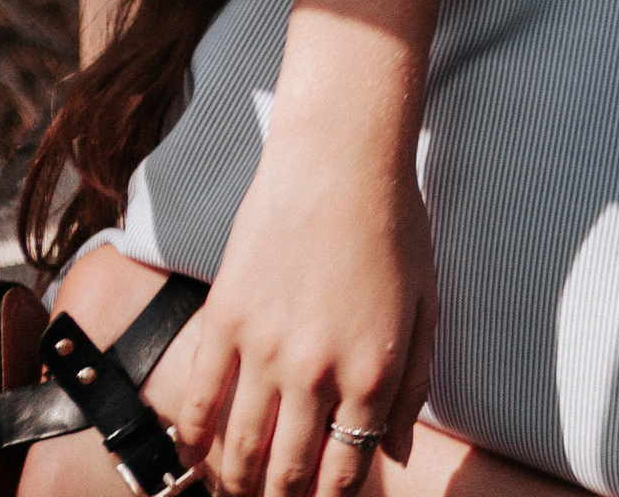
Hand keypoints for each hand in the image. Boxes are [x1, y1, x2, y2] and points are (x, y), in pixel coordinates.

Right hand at [167, 128, 433, 496]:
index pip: (346, 470)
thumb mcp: (425, 304)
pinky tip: (196, 455)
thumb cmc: (394, 223)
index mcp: (372, 372)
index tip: (324, 496)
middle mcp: (318, 373)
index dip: (333, 496)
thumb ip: (414, 384)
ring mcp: (265, 350)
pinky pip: (198, 402)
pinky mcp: (225, 321)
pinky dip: (192, 441)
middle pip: (289, 474)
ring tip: (242, 489)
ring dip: (239, 483)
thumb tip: (395, 454)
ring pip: (241, 451)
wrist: (341, 155)